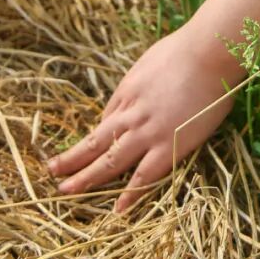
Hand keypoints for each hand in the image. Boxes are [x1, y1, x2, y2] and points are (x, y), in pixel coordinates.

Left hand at [46, 27, 244, 214]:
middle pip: (95, 141)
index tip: (90, 149)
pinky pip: (146, 175)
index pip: (106, 120)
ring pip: (110, 161)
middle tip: (52, 171)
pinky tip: (118, 208)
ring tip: (66, 190)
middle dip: (72, 158)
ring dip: (86, 177)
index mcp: (127, 91)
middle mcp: (130, 114)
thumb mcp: (151, 60)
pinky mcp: (169, 146)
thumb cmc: (186, 50)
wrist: (207, 54)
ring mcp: (148, 132)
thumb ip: (143, 80)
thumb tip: (141, 88)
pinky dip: (131, 194)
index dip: (97, 137)